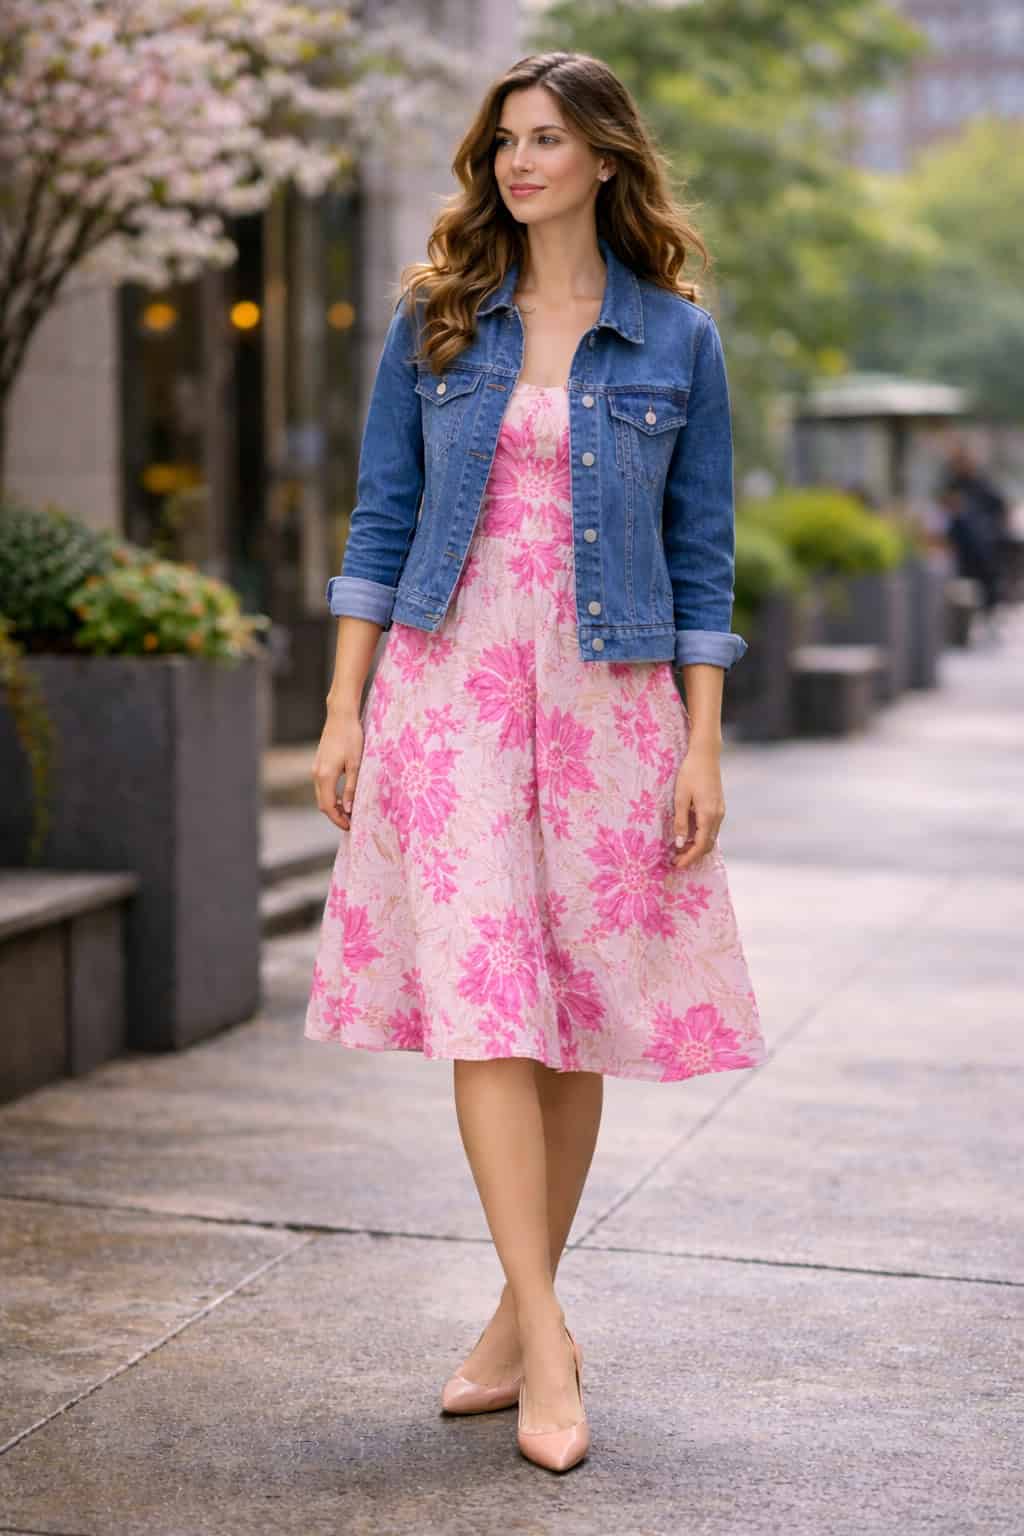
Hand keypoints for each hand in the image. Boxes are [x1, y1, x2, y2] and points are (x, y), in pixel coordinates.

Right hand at [312, 709, 363, 831]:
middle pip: (322, 803)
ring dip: (333, 806)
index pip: (328, 806)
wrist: (341, 716)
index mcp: (325, 776)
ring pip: (321, 795)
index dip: (338, 819)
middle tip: (351, 823)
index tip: (350, 827)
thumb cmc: (351, 737)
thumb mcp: (356, 764)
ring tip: (349, 812)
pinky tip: (343, 797)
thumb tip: (349, 808)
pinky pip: (322, 786)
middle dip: (335, 816)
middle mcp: (316, 774)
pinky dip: (331, 795)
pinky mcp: (318, 764)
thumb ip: (351, 787)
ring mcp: (315, 768)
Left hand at [672, 742, 724, 868]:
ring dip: (696, 847)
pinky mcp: (719, 807)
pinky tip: (688, 836)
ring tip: (679, 851)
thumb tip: (679, 844)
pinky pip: (711, 829)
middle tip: (675, 861)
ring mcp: (720, 812)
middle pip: (707, 845)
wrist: (706, 755)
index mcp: (708, 815)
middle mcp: (718, 816)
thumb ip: (681, 822)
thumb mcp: (680, 797)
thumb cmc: (690, 773)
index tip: (676, 865)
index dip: (689, 858)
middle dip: (692, 856)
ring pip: (710, 838)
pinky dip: (701, 837)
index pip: (701, 845)